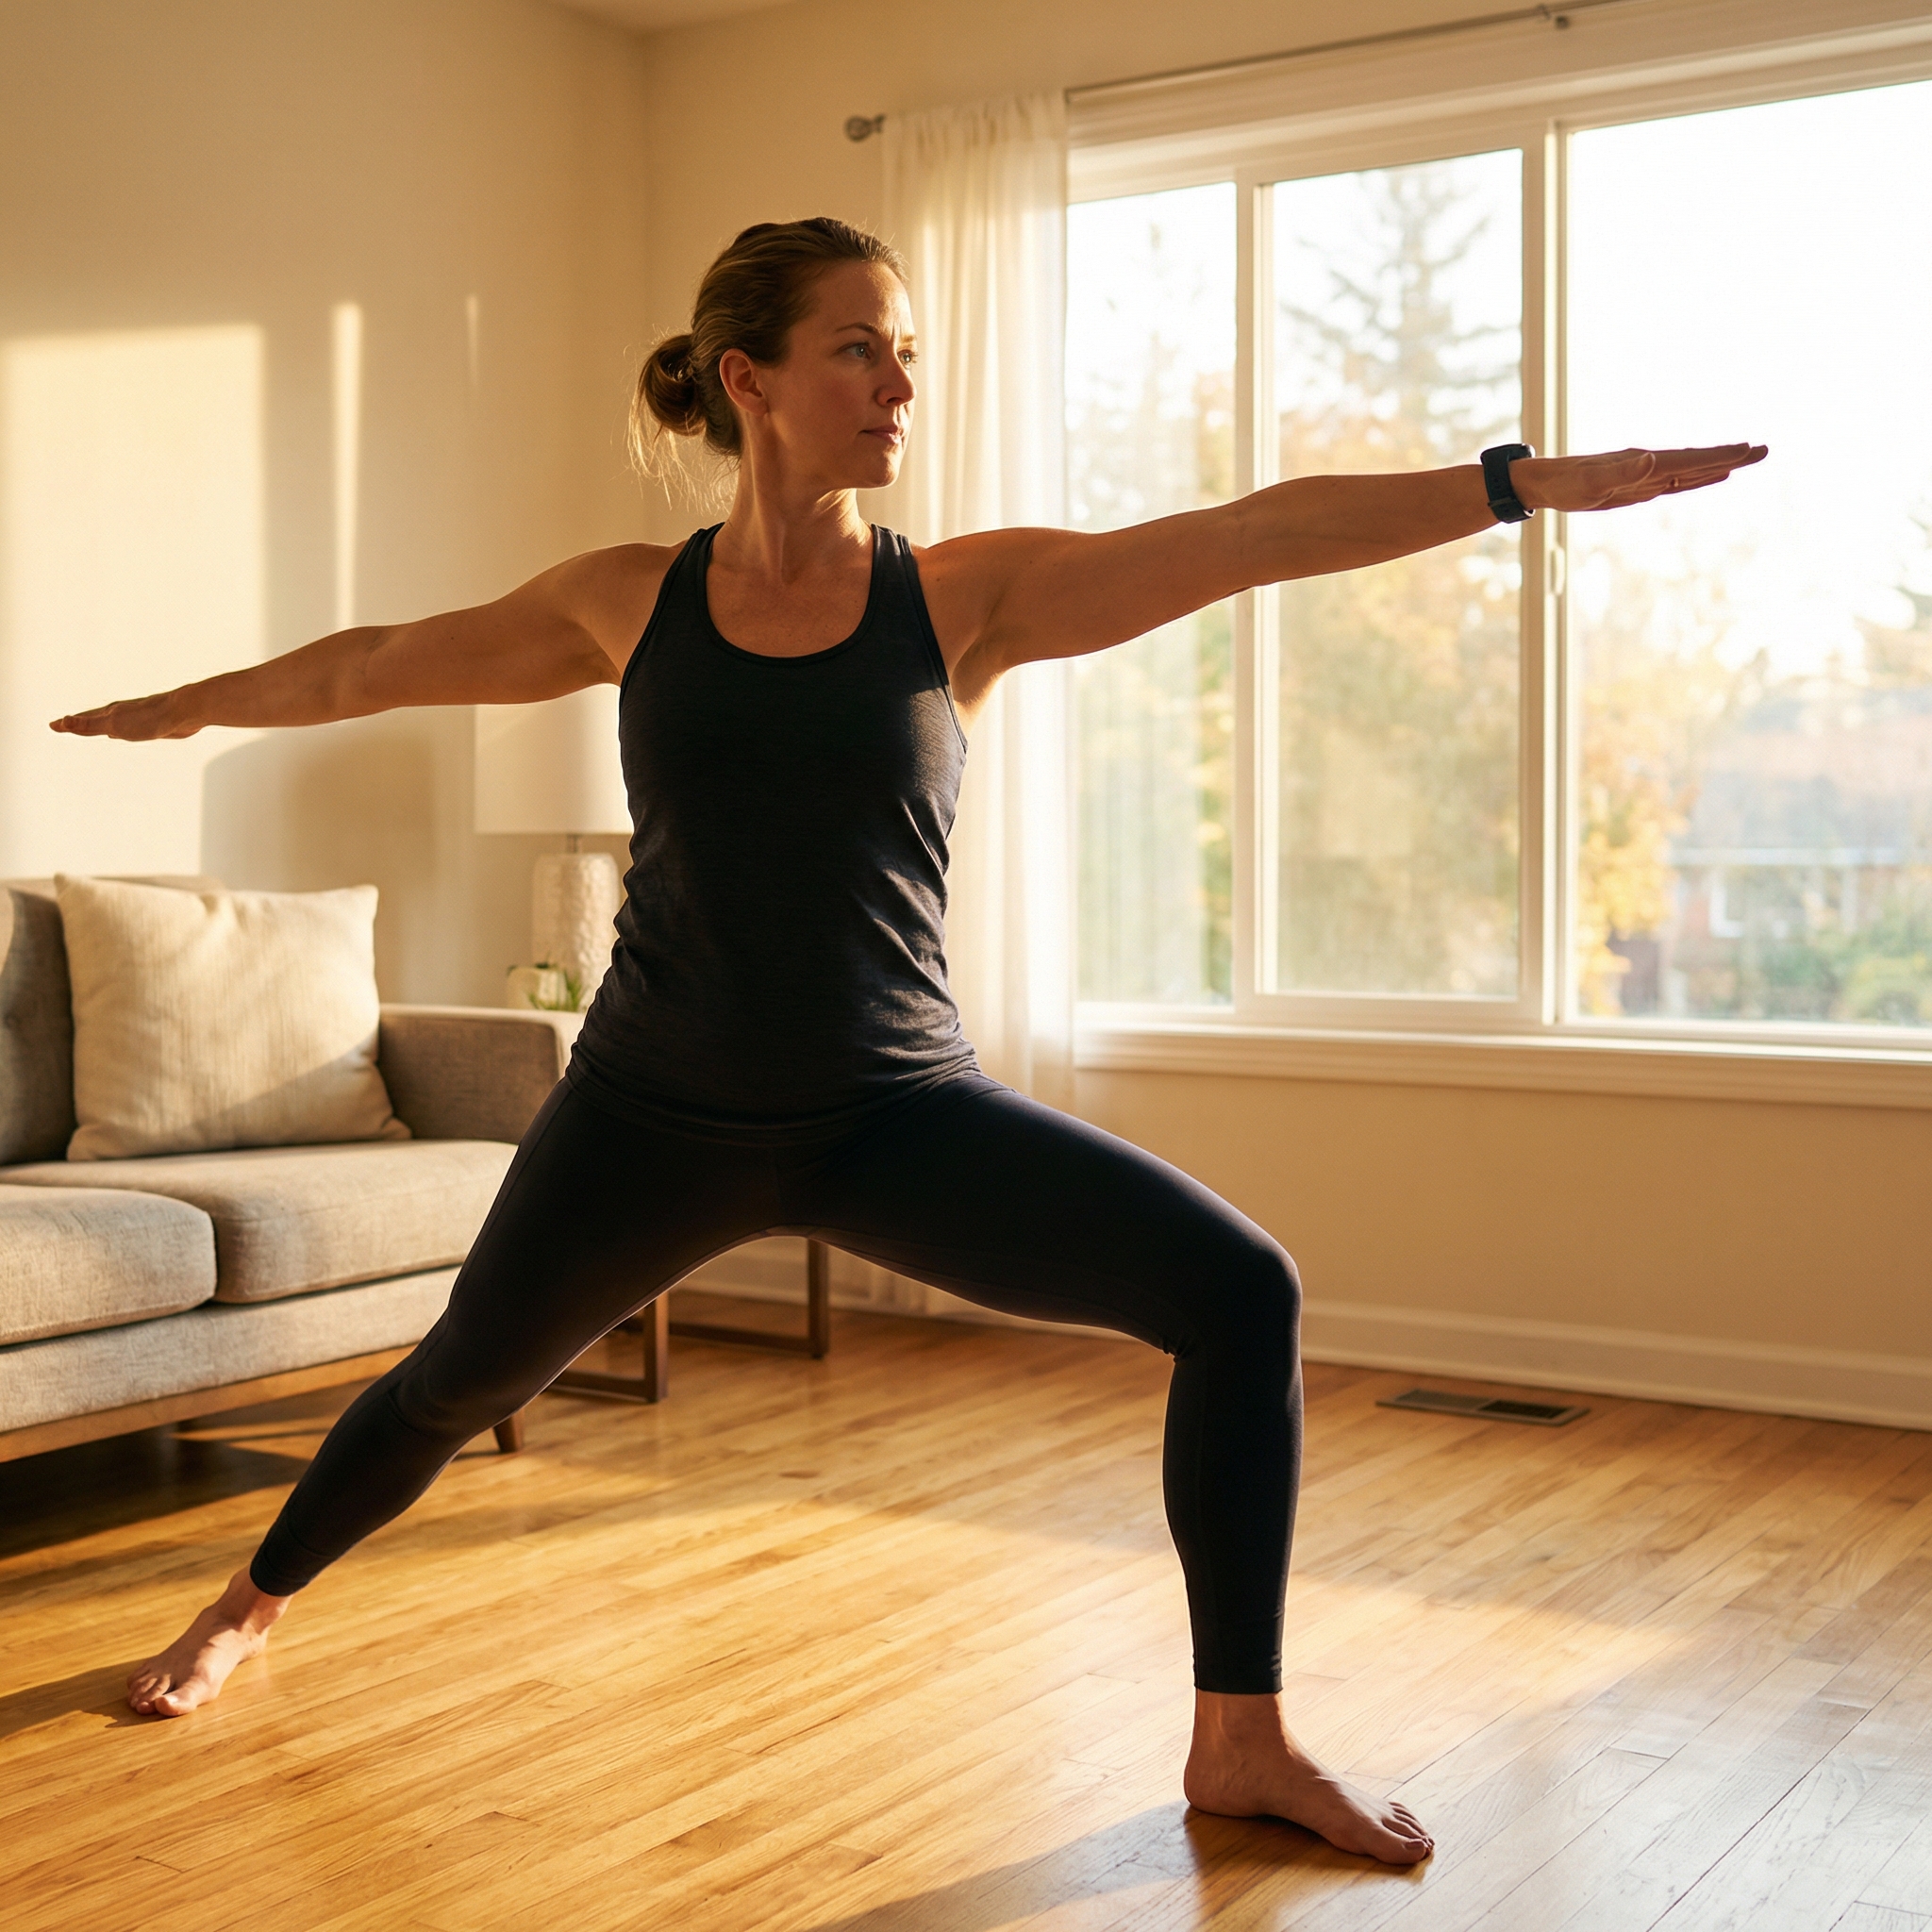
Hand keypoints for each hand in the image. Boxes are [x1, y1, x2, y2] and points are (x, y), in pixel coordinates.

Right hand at [48, 691, 201, 739]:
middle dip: (79, 723)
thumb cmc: (151, 718)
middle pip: (94, 719)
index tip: (52, 725)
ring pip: (112, 723)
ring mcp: (136, 718)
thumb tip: (63, 721)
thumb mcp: (115, 724)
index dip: (67, 724)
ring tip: (93, 729)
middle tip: (65, 725)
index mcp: (111, 713)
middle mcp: (121, 713)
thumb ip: (90, 724)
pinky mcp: (152, 724)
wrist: (186, 711)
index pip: (83, 720)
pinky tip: (123, 734)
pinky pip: (128, 729)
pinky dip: (120, 731)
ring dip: (99, 726)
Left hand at [1513, 443, 1766, 512]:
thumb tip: (1653, 459)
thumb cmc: (1566, 483)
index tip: (1748, 450)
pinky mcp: (1639, 486)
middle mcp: (1651, 464)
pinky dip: (1696, 479)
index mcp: (1645, 462)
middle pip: (1698, 461)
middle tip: (1764, 451)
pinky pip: (1675, 482)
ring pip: (1691, 471)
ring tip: (1747, 459)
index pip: (1690, 459)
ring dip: (1718, 466)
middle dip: (1730, 456)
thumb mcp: (1592, 482)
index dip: (1719, 456)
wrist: (1545, 482)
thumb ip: (1623, 472)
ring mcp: (1647, 474)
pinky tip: (1711, 476)